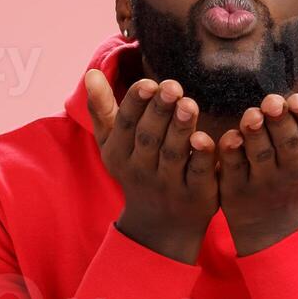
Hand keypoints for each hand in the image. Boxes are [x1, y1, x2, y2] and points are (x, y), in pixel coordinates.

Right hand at [84, 69, 217, 262]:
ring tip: (188, 103)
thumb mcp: (113, 145)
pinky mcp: (196, 195)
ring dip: (180, 128)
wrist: (160, 225)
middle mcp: (141, 170)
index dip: (135, 104)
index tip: (147, 83)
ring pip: (173, 153)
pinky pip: (197, 174)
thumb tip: (92, 73)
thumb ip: (103, 109)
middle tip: (171, 86)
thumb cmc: (136, 171)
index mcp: (120, 154)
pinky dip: (201, 157)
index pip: (125, 125)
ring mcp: (169, 184)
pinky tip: (206, 139)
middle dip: (159, 111)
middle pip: (149, 137)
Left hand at [218, 71, 297, 255]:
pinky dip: (231, 153)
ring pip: (260, 154)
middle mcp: (292, 168)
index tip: (297, 99)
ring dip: (255, 134)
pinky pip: (234, 169)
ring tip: (251, 115)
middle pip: (287, 141)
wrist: (277, 224)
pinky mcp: (237, 189)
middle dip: (280, 121)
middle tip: (271, 102)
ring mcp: (264, 180)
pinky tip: (229, 138)